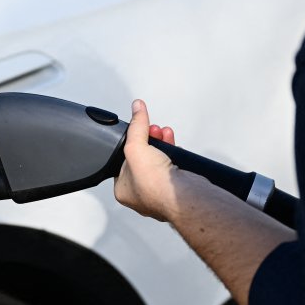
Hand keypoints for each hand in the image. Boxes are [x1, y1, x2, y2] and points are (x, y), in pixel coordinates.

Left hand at [114, 99, 178, 220]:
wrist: (184, 195)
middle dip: (148, 141)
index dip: (130, 144)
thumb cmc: (156, 185)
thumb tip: (137, 108)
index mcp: (123, 190)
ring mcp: (160, 192)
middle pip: (141, 159)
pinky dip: (174, 154)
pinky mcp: (176, 188)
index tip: (137, 132)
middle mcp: (140, 194)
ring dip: (162, 144)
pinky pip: (172, 168)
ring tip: (164, 133)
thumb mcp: (136, 147)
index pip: (121, 162)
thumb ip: (136, 126)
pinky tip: (174, 145)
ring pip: (157, 162)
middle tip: (152, 130)